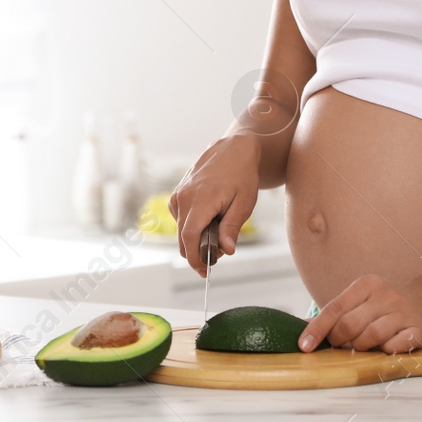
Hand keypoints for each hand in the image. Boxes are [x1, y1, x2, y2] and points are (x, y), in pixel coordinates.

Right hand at [168, 132, 260, 275]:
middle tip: (219, 254)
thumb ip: (232, 228)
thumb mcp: (243, 204)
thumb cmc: (242, 175)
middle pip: (183, 238)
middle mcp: (184, 197)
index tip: (205, 272)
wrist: (233, 150)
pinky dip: (192, 227)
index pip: (189, 238)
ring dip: (196, 239)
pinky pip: (180, 219)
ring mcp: (178, 194)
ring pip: (181, 230)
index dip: (195, 259)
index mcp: (200, 200)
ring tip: (219, 232)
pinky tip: (209, 220)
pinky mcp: (178, 193)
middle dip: (198, 252)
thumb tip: (225, 251)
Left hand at [299, 274, 421, 353]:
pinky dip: (386, 351)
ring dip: (362, 347)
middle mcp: (385, 295)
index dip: (317, 329)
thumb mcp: (363, 298)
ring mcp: (403, 312)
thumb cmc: (387, 303)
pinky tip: (387, 347)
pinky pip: (396, 346)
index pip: (334, 308)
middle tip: (341, 345)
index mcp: (366, 285)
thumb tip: (306, 328)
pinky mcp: (419, 329)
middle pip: (350, 325)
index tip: (303, 346)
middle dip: (340, 340)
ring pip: (371, 336)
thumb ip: (337, 312)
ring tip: (365, 346)